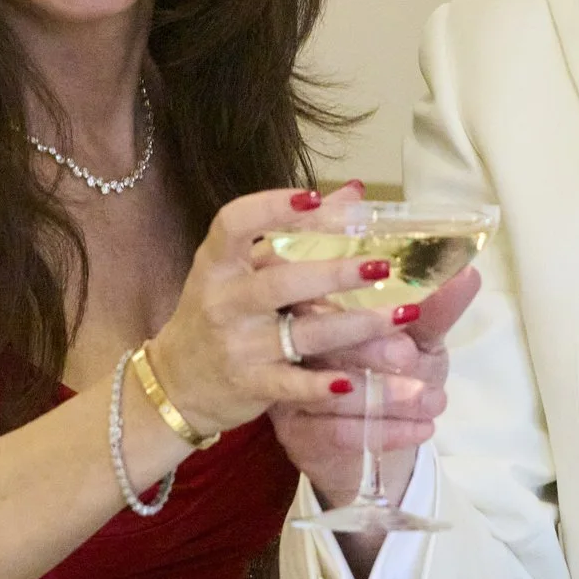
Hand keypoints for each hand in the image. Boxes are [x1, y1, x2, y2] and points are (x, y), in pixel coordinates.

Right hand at [140, 186, 411, 438]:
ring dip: (356, 326)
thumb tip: (354, 192)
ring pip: (302, 334)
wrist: (176, 383)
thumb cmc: (218, 313)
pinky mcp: (249, 385)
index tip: (314, 197)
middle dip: (335, 274)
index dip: (271, 207)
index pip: (234, 224)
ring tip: (402, 315)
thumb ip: (295, 232)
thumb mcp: (241, 269)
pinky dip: (321, 385)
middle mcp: (223, 301)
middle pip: (282, 282)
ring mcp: (236, 345)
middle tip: (383, 266)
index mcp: (218, 264)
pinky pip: (292, 384)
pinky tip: (355, 382)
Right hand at [268, 264, 480, 505]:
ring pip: (331, 390)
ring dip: (387, 396)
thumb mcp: (419, 338)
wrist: (380, 440)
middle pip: (320, 340)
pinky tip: (421, 428)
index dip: (357, 297)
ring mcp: (288, 390)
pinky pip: (337, 431)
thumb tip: (467, 272)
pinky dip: (386, 430)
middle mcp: (291, 343)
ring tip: (434, 400)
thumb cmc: (397, 374)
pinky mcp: (297, 432)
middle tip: (411, 357)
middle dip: (370, 349)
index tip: (406, 311)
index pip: (320, 291)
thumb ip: (434, 309)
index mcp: (317, 305)